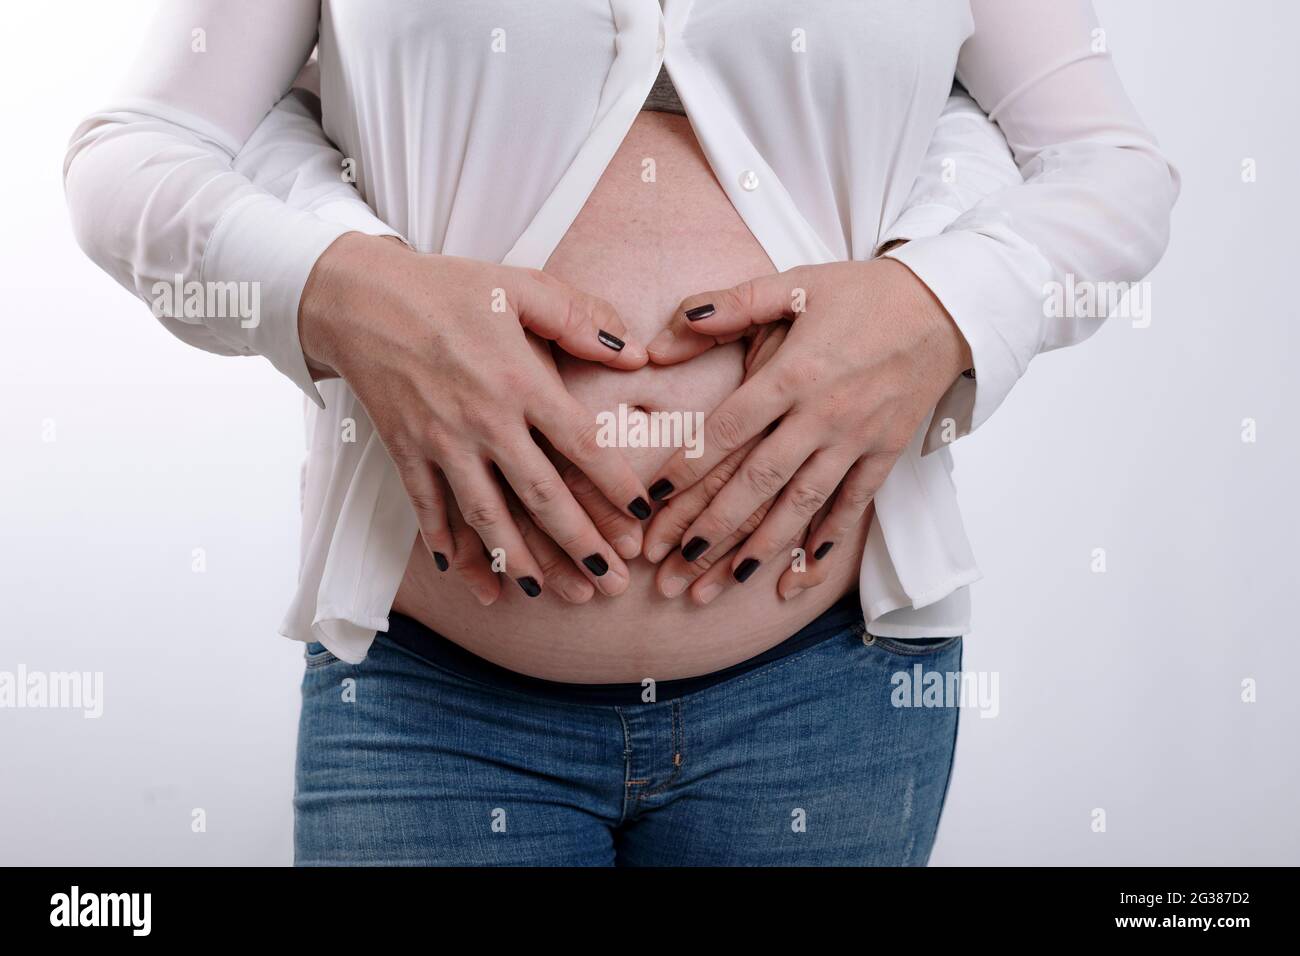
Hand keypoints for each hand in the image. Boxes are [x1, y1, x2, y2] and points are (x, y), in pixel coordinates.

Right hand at [299, 232, 652, 601]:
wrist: (359, 297)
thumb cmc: (448, 288)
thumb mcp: (520, 287)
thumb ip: (579, 318)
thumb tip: (634, 355)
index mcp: (520, 380)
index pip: (581, 443)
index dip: (614, 483)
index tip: (640, 517)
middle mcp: (484, 420)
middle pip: (540, 495)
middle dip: (578, 544)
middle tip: (609, 582)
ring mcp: (441, 442)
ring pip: (486, 516)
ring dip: (519, 560)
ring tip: (549, 594)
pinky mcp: (406, 452)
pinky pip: (429, 510)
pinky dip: (448, 547)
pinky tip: (469, 578)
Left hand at [643, 258, 969, 593]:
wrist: (947, 306)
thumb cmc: (863, 293)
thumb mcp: (794, 285)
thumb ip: (729, 307)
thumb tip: (665, 337)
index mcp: (794, 373)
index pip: (729, 429)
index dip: (689, 465)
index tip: (654, 497)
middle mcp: (824, 414)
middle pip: (759, 480)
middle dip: (714, 524)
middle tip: (674, 559)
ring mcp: (857, 440)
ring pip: (802, 504)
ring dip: (762, 545)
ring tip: (725, 580)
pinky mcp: (886, 455)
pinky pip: (853, 507)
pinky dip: (827, 543)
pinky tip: (799, 575)